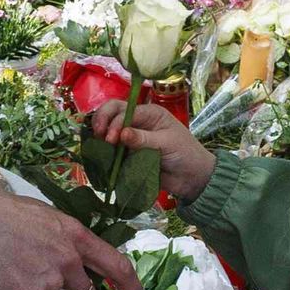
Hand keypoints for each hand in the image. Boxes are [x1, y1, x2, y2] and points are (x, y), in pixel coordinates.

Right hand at [83, 97, 212, 206]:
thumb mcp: (167, 143)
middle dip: (102, 121)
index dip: (114, 123)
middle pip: (112, 113)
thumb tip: (122, 134)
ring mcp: (132, 138)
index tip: (111, 139)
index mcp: (150, 113)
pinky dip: (105, 152)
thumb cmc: (185, 154)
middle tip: (98, 136)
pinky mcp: (129, 154)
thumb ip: (143, 139)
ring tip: (98, 148)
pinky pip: (112, 150)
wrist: (192, 178)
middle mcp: (138, 122)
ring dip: (101, 136)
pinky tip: (101, 157)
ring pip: (109, 130)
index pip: (124, 110)